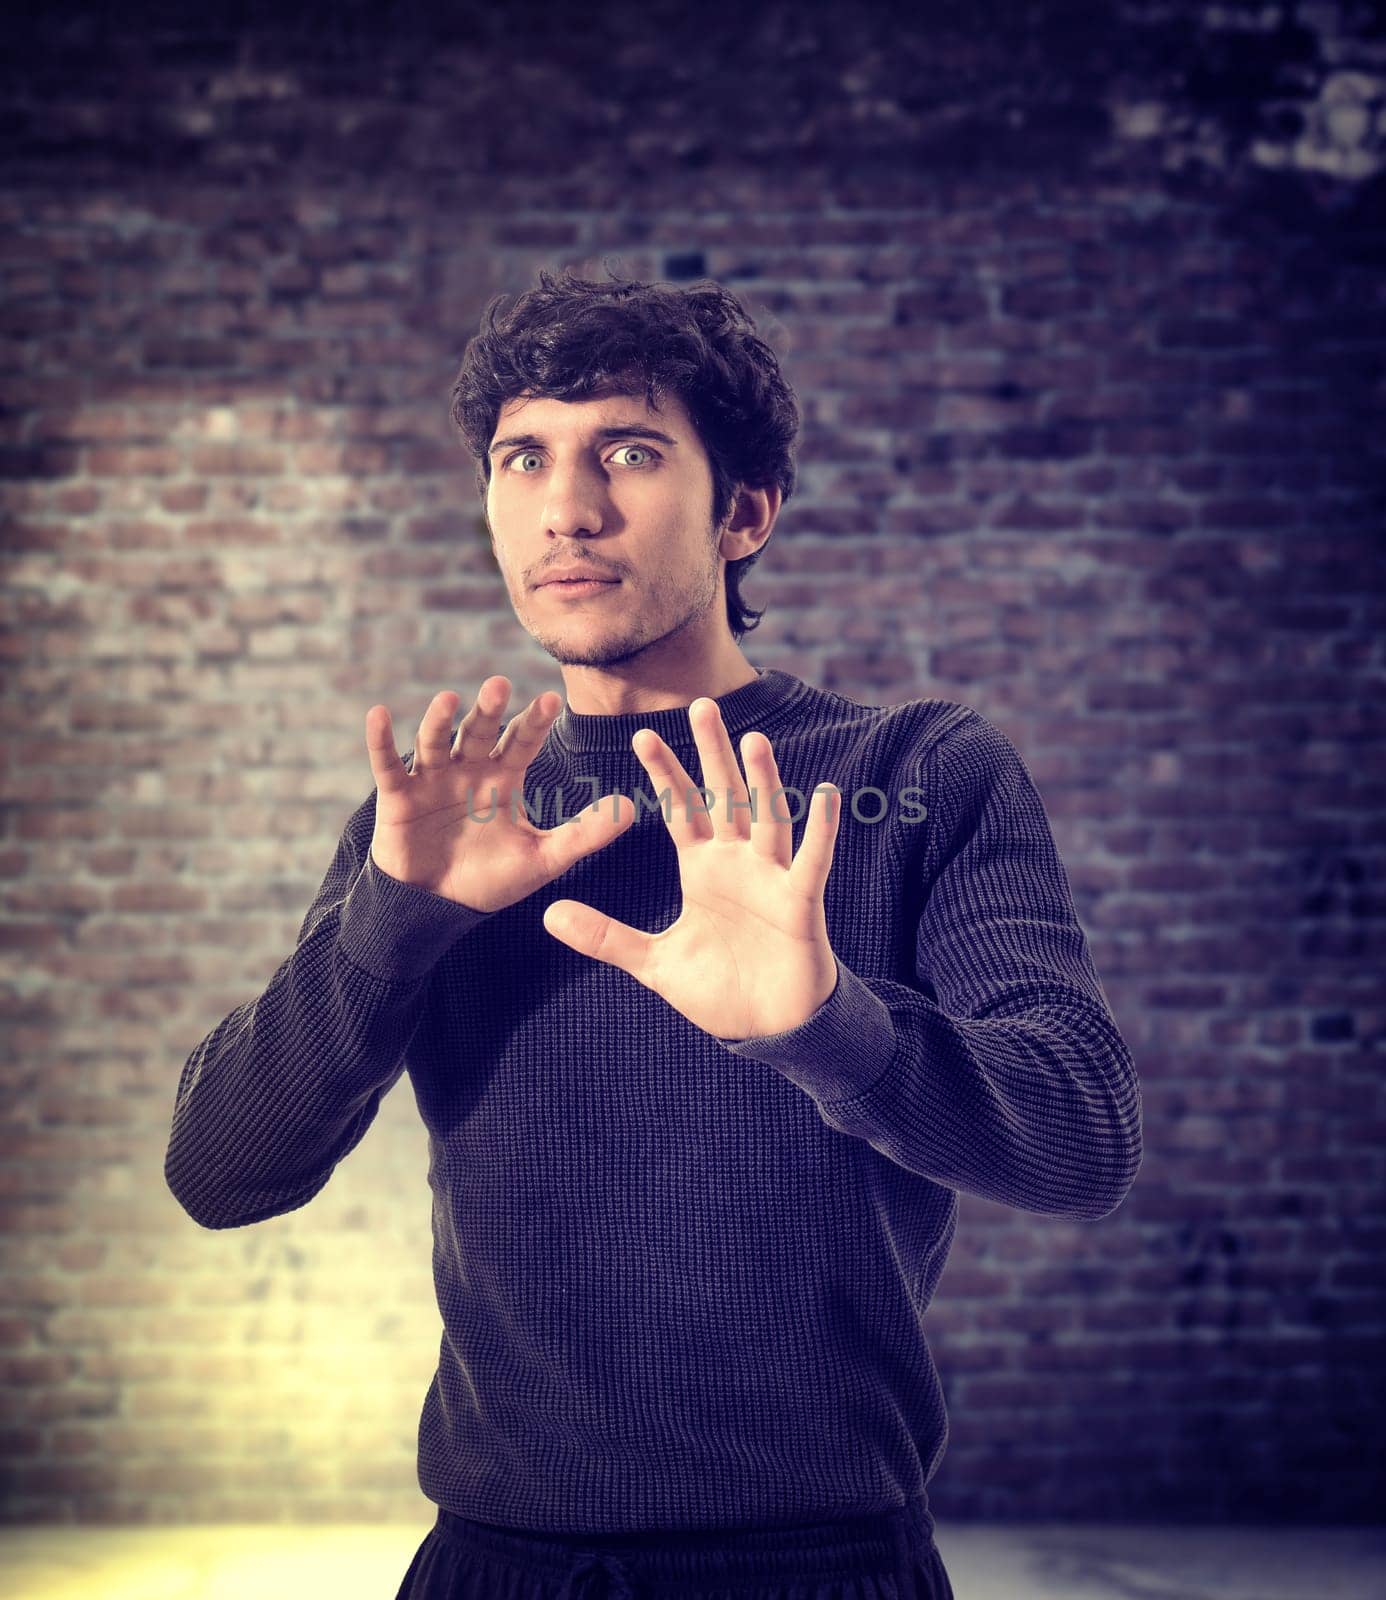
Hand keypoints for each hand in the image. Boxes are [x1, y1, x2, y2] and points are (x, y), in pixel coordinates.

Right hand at [365, 677, 634, 913]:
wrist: (438, 909)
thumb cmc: (491, 880)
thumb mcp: (543, 859)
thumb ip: (584, 834)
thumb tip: (631, 809)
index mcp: (503, 777)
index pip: (522, 741)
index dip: (534, 722)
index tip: (551, 700)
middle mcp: (468, 769)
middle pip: (480, 732)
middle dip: (489, 710)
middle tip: (500, 686)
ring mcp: (431, 779)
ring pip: (436, 741)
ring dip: (440, 720)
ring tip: (448, 700)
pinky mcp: (398, 795)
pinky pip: (388, 763)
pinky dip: (381, 740)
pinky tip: (378, 714)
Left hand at [542, 696, 841, 1040]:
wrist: (767, 1028)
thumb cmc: (719, 990)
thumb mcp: (654, 962)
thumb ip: (605, 936)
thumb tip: (547, 916)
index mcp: (702, 869)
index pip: (681, 810)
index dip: (664, 774)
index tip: (642, 734)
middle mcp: (737, 863)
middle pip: (723, 797)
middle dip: (711, 754)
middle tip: (701, 704)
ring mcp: (771, 879)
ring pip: (767, 819)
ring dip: (763, 782)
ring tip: (753, 741)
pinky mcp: (800, 904)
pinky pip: (811, 861)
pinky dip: (821, 829)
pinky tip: (825, 795)